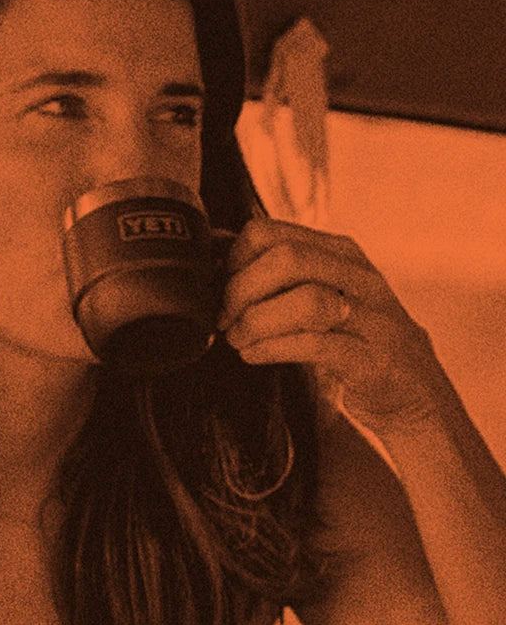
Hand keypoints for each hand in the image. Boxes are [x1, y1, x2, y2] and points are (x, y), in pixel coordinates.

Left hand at [217, 216, 460, 440]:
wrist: (411, 393)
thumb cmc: (348, 339)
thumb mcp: (318, 294)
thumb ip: (278, 275)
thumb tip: (214, 254)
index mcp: (339, 252)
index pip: (271, 231)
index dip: (235, 258)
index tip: (220, 286)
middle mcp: (359, 276)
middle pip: (288, 258)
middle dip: (242, 289)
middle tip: (224, 317)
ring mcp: (373, 316)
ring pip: (306, 300)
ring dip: (256, 322)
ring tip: (237, 339)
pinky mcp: (374, 357)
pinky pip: (317, 345)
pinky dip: (273, 348)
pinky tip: (253, 355)